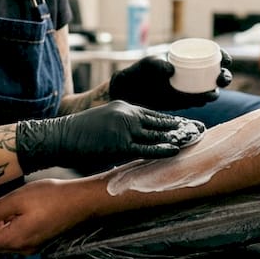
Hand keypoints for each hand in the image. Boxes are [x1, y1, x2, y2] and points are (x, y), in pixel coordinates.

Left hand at [0, 178, 89, 252]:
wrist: (81, 201)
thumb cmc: (52, 198)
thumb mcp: (16, 199)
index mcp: (14, 239)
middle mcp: (23, 247)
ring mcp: (33, 245)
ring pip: (6, 239)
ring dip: (2, 224)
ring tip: (11, 205)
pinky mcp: (41, 239)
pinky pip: (19, 236)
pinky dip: (14, 224)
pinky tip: (23, 209)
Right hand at [16, 100, 199, 172]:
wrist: (58, 137)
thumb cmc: (77, 137)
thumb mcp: (103, 127)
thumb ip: (121, 133)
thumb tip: (136, 147)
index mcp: (123, 108)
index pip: (154, 115)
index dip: (172, 121)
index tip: (187, 125)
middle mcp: (126, 114)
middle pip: (161, 121)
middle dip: (182, 127)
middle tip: (201, 130)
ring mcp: (124, 127)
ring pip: (158, 133)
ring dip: (179, 137)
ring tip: (197, 139)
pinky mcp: (119, 143)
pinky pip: (147, 147)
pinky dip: (164, 149)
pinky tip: (177, 150)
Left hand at [108, 53, 232, 109]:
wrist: (132, 91)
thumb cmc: (142, 71)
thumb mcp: (149, 64)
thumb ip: (158, 64)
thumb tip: (170, 70)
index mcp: (190, 57)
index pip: (212, 54)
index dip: (223, 56)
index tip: (225, 60)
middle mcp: (194, 72)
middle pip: (217, 74)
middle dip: (225, 76)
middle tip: (221, 79)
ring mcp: (191, 88)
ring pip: (211, 90)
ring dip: (214, 92)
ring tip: (210, 93)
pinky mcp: (186, 101)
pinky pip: (199, 101)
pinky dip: (202, 101)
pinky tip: (201, 100)